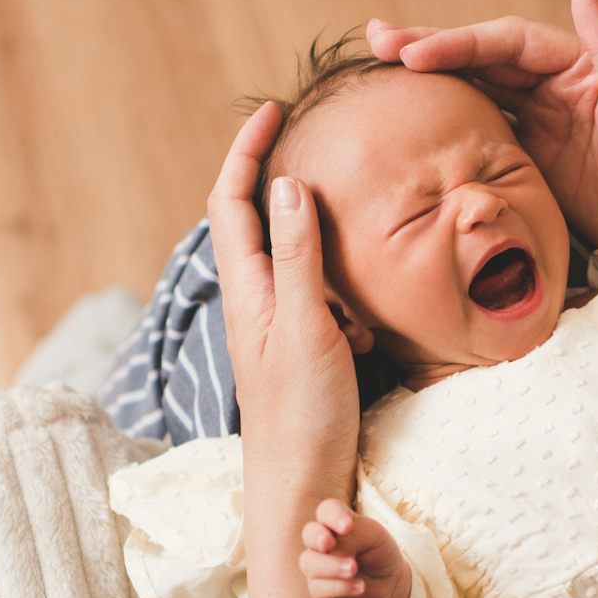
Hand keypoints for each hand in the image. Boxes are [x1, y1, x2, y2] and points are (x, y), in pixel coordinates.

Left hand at [208, 103, 359, 485]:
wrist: (301, 487)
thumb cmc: (303, 415)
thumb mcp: (308, 327)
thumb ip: (298, 256)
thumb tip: (287, 183)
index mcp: (248, 289)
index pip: (233, 199)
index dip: (247, 150)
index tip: (275, 110)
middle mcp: (255, 301)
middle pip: (251, 217)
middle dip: (274, 171)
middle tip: (312, 137)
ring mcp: (276, 325)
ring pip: (285, 252)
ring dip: (308, 221)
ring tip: (346, 201)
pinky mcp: (301, 347)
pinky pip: (313, 289)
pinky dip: (335, 271)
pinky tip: (364, 288)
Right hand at [298, 498, 410, 597]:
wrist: (389, 584)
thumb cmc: (379, 553)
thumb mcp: (374, 537)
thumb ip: (353, 535)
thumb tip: (332, 549)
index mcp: (335, 522)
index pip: (326, 511)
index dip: (333, 516)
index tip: (348, 526)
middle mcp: (321, 542)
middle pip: (309, 533)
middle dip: (317, 537)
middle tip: (329, 543)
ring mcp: (317, 566)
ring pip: (308, 562)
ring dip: (332, 565)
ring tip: (353, 569)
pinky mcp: (319, 590)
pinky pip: (318, 588)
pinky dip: (340, 587)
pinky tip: (360, 586)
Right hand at [366, 0, 597, 263]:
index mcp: (582, 66)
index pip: (508, 43)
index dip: (460, 42)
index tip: (414, 50)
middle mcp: (557, 92)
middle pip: (483, 63)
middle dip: (429, 52)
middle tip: (375, 42)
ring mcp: (544, 134)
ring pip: (477, 101)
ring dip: (432, 89)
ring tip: (380, 77)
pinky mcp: (535, 176)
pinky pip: (483, 148)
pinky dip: (448, 137)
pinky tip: (414, 134)